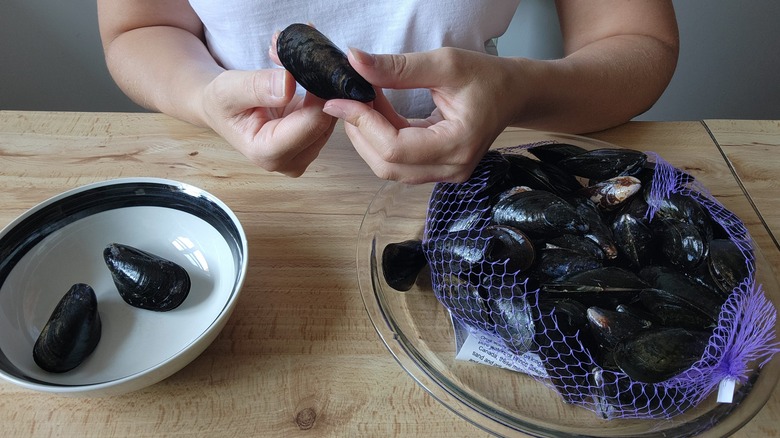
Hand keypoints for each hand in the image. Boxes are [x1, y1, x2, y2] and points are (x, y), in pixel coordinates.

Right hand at [200, 68, 335, 176]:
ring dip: (320, 84)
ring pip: (331, 115)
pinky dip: (320, 90)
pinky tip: (303, 74)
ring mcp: (304, 153)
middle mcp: (291, 161)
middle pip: (326, 120)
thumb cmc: (222, 101)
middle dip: (318, 83)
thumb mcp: (228, 89)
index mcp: (268, 153)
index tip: (310, 59)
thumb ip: (256, 88)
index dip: (318, 89)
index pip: (313, 122)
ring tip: (297, 61)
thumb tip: (288, 84)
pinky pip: (328, 113)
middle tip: (302, 53)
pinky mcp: (312, 141)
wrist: (223, 108)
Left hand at [322, 47, 517, 183]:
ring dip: (368, 136)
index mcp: (457, 146)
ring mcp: (444, 173)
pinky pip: (398, 161)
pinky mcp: (436, 169)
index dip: (362, 124)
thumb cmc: (488, 78)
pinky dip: (381, 138)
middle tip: (347, 99)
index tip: (340, 99)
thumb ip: (398, 67)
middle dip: (359, 132)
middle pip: (387, 165)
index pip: (395, 148)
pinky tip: (376, 112)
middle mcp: (451, 168)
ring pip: (389, 167)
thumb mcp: (445, 63)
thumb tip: (355, 62)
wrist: (514, 93)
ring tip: (362, 102)